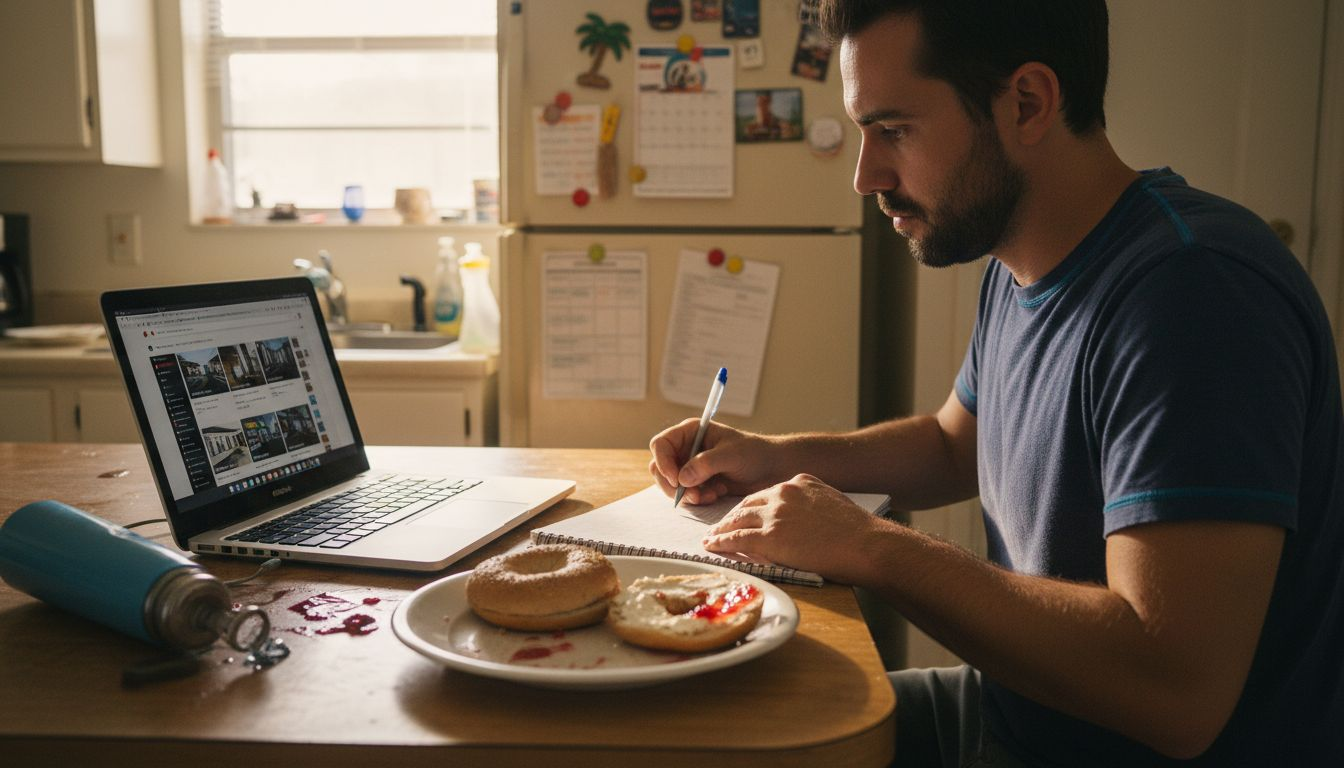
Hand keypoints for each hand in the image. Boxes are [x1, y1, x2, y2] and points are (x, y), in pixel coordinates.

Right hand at [647, 418, 781, 504]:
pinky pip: (685, 495)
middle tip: (694, 496)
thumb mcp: (731, 455)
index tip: (676, 480)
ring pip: (670, 484)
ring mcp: (690, 466)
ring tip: (711, 495)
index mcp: (690, 432)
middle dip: (673, 485)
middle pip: (660, 467)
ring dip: (687, 495)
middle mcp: (686, 448)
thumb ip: (706, 464)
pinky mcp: (697, 483)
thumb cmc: (754, 453)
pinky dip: (697, 499)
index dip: (663, 462)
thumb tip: (682, 479)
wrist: (771, 469)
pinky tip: (716, 495)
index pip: (661, 445)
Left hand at [702, 473, 886, 582]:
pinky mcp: (771, 537)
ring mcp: (775, 514)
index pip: (765, 494)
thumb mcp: (832, 502)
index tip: (742, 515)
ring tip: (712, 537)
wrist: (866, 544)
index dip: (751, 507)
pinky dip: (721, 543)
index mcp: (799, 483)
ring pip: (738, 520)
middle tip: (720, 527)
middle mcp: (783, 493)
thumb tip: (803, 517)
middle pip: (747, 504)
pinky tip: (712, 546)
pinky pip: (737, 539)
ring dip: (722, 529)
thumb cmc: (858, 531)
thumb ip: (813, 503)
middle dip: (732, 517)